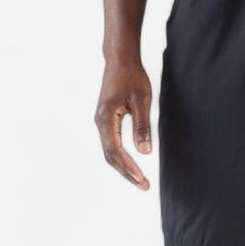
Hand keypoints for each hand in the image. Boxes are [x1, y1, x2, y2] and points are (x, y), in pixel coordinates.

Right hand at [94, 60, 152, 189]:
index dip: (128, 167)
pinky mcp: (106, 120)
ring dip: (124, 166)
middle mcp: (100, 121)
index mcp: (106, 117)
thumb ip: (142, 126)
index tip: (142, 179)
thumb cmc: (131, 76)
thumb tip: (144, 151)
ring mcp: (101, 121)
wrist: (120, 60)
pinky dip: (121, 157)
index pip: (115, 150)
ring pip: (110, 151)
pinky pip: (111, 144)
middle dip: (127, 172)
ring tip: (140, 179)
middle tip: (144, 185)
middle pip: (110, 155)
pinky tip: (132, 164)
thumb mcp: (142, 100)